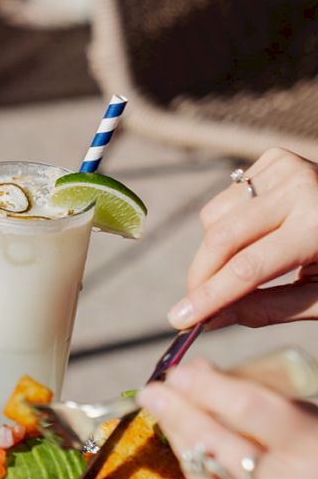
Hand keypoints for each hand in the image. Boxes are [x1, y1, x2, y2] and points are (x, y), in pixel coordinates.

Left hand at [137, 360, 317, 478]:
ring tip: (163, 411)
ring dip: (178, 436)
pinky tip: (188, 450)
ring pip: (201, 469)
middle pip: (213, 440)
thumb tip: (198, 371)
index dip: (206, 387)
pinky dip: (194, 468)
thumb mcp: (308, 427)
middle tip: (152, 391)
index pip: (248, 408)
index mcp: (315, 450)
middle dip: (176, 411)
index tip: (177, 373)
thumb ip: (261, 400)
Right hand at [170, 148, 317, 329]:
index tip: (178, 320)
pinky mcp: (274, 158)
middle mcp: (301, 187)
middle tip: (193, 306)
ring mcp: (286, 167)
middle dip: (200, 277)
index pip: (248, 267)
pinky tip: (252, 235)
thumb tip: (211, 319)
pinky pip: (224, 201)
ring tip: (239, 266)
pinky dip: (225, 225)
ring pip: (214, 218)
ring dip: (213, 252)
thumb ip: (266, 309)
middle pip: (222, 239)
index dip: (209, 297)